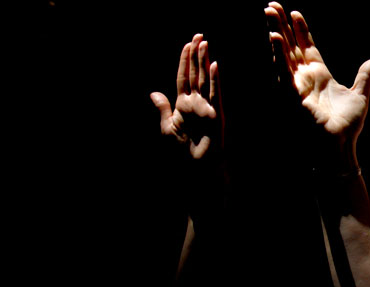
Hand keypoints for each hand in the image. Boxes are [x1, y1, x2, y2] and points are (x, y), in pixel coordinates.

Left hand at [150, 34, 223, 158]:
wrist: (196, 167)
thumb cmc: (182, 151)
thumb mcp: (167, 128)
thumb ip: (162, 108)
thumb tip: (154, 93)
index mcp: (183, 104)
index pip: (184, 77)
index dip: (184, 60)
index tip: (187, 44)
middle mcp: (196, 103)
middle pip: (195, 74)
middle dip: (196, 54)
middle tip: (199, 35)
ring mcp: (207, 108)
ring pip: (205, 80)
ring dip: (204, 61)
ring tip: (204, 44)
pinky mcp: (216, 115)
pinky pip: (215, 94)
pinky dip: (215, 80)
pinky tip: (214, 66)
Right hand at [264, 2, 369, 169]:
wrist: (340, 145)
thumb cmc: (348, 126)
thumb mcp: (361, 95)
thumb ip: (365, 76)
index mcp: (320, 76)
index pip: (307, 47)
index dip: (301, 30)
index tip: (294, 13)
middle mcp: (305, 78)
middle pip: (291, 45)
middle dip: (282, 25)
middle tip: (272, 5)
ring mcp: (297, 85)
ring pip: (283, 53)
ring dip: (276, 32)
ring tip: (269, 11)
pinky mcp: (292, 94)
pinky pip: (283, 71)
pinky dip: (279, 54)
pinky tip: (275, 37)